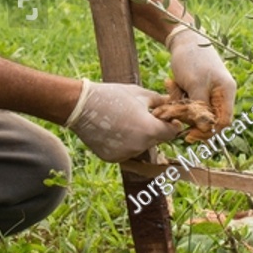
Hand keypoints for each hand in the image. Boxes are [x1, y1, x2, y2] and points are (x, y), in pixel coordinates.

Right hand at [65, 79, 181, 162]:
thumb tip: (171, 102)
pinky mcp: (113, 159)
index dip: (171, 124)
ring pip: (141, 147)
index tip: (168, 118)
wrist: (81, 107)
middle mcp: (140, 146)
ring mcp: (126, 154)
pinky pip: (126, 152)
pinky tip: (114, 131)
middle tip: (142, 116)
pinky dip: (124, 144)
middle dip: (154, 129)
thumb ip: (159, 101)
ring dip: (139, 137)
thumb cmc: (112, 96)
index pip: (172, 132)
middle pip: (156, 140)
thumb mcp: (140, 94)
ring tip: (125, 121)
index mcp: (150, 129)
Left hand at [167, 26, 236, 126]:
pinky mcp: (196, 89)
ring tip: (171, 84)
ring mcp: (208, 92)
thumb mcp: (195, 85)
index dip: (208, 132)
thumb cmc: (192, 58)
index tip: (190, 136)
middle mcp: (220, 94)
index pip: (223, 122)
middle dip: (187, 114)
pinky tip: (170, 82)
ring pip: (193, 111)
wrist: (182, 38)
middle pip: (206, 118)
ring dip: (179, 103)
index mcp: (226, 93)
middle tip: (172, 105)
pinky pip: (186, 102)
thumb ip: (200, 109)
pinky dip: (176, 96)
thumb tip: (204, 129)